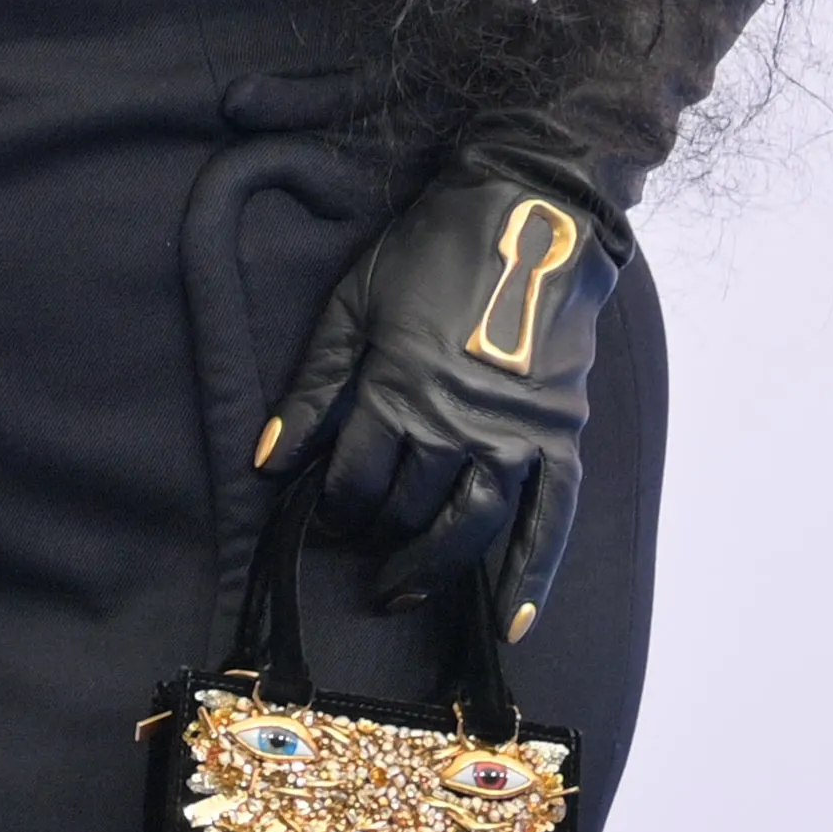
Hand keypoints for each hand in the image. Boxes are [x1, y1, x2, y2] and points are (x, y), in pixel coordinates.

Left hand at [256, 153, 623, 637]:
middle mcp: (458, 422)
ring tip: (405, 587)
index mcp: (398, 387)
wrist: (529, 211)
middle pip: (408, 506)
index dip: (334, 504)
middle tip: (361, 546)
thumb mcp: (353, 304)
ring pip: (470, 525)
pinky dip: (533, 576)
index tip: (326, 513)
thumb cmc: (430, 250)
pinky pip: (552, 520)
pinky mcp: (564, 433)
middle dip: (377, 532)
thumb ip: (313, 385)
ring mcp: (516, 433)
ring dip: (434, 565)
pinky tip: (510, 620)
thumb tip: (269, 459)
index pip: (355, 477)